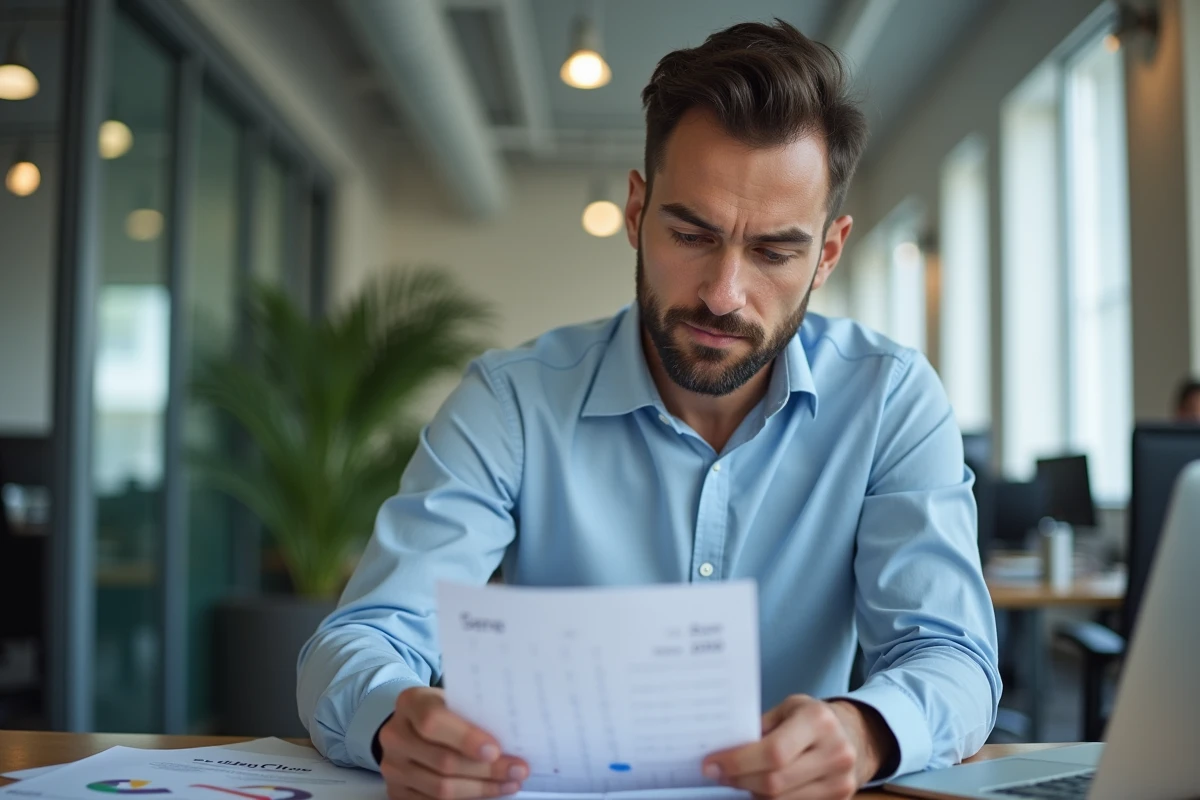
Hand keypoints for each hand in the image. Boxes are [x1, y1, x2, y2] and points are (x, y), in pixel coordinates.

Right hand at [377, 686, 528, 798]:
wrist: (413, 725)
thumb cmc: (445, 709)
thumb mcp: (455, 699)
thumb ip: (474, 712)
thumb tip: (512, 737)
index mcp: (410, 703)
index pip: (433, 721)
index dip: (465, 738)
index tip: (495, 750)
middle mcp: (395, 735)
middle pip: (442, 761)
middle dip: (486, 770)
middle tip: (518, 770)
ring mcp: (392, 766)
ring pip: (440, 789)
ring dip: (481, 789)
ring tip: (509, 783)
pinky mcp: (396, 791)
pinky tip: (489, 791)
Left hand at [702, 695, 894, 798]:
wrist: (855, 733)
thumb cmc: (813, 717)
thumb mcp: (788, 708)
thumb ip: (761, 729)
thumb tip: (724, 751)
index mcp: (818, 720)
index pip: (773, 752)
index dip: (738, 763)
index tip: (711, 765)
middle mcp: (836, 752)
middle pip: (776, 782)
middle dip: (740, 780)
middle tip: (718, 775)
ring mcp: (842, 780)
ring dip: (753, 793)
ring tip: (738, 779)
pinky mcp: (842, 798)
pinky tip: (758, 788)